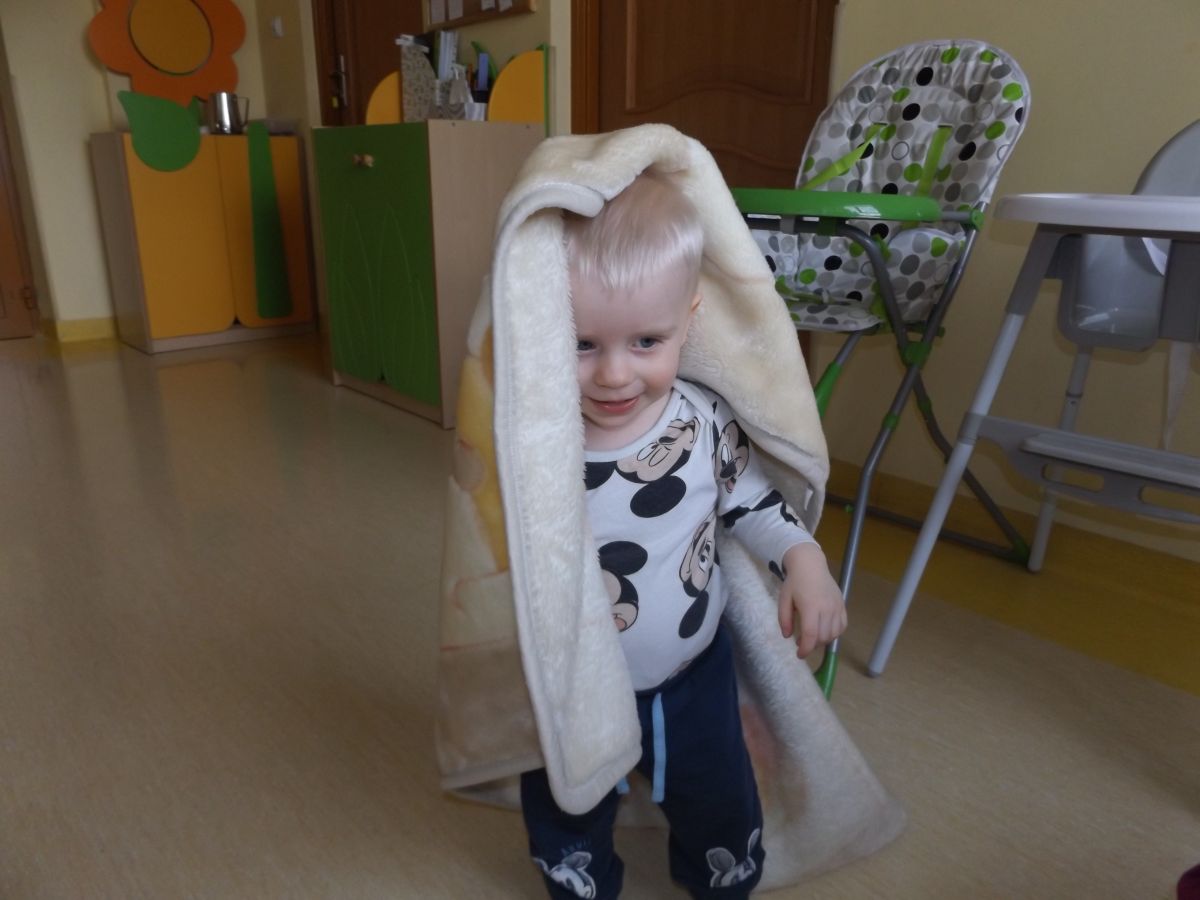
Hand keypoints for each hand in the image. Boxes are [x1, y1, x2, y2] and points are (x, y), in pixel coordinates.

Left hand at [777, 543, 845, 658]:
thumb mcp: (784, 600)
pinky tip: (825, 630)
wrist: (810, 565)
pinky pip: (842, 626)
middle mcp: (826, 608)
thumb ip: (784, 619)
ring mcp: (837, 607)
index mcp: (810, 607)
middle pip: (823, 637)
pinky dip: (835, 633)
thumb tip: (788, 636)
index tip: (799, 654)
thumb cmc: (795, 582)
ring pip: (834, 634)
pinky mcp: (842, 605)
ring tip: (812, 636)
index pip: (811, 635)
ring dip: (823, 640)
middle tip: (802, 643)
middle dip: (812, 645)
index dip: (805, 649)